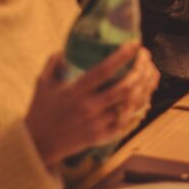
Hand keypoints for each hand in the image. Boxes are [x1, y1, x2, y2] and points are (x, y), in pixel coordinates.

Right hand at [24, 44, 160, 164]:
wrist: (37, 144)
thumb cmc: (41, 110)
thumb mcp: (43, 83)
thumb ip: (55, 62)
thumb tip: (68, 47)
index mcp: (75, 91)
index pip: (103, 71)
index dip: (122, 56)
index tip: (135, 44)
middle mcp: (88, 107)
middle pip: (125, 87)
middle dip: (141, 69)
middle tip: (145, 56)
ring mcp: (97, 123)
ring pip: (131, 103)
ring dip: (145, 86)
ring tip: (151, 72)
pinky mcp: (102, 136)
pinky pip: (128, 120)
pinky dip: (139, 106)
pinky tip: (145, 94)